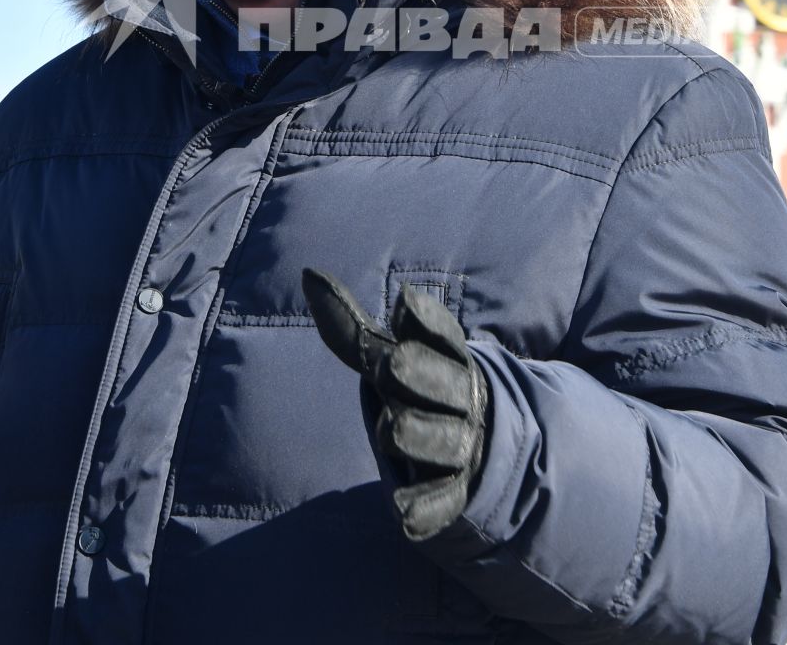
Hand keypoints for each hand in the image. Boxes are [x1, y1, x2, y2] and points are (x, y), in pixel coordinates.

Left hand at [302, 268, 488, 540]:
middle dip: (418, 373)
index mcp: (450, 358)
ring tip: (393, 430)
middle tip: (393, 366)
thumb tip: (307, 274)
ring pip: (439, 439)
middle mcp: (461, 400)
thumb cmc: (417, 390)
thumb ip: (348, 326)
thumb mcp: (386, 356)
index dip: (425, 321)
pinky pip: (443, 502)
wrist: (479, 448)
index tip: (404, 304)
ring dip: (414, 433)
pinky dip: (424, 509)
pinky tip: (401, 513)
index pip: (443, 334)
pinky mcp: (456, 494)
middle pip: (441, 382)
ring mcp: (462, 447)